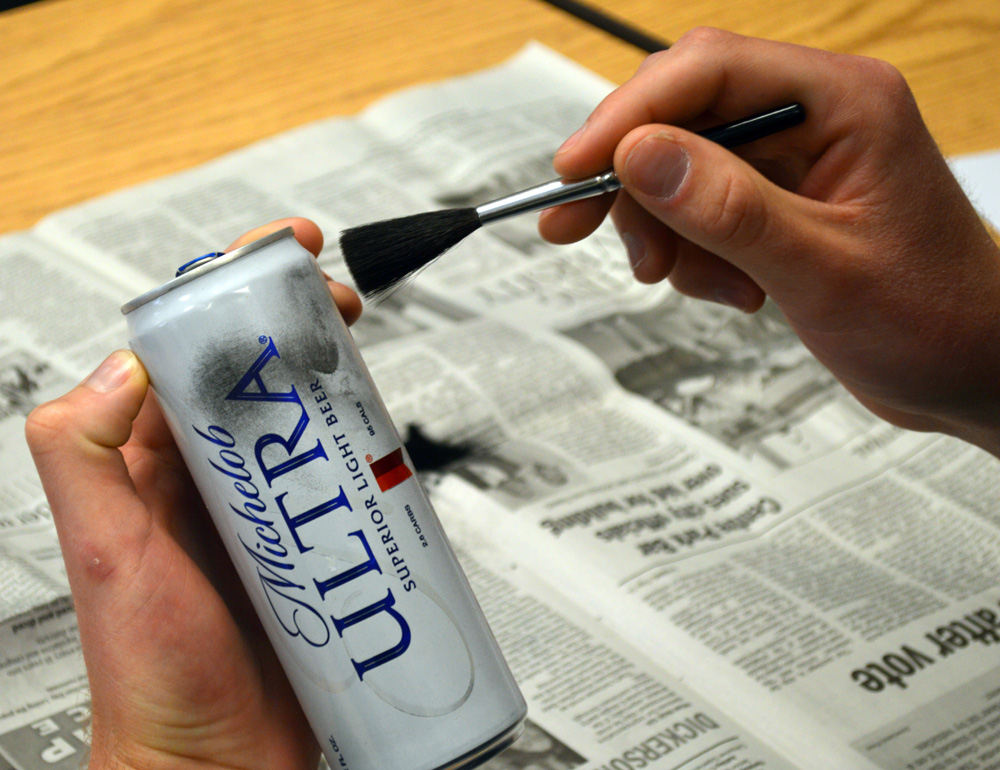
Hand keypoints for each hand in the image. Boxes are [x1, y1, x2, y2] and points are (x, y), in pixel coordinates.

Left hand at [25, 219, 360, 769]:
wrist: (215, 763)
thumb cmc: (151, 675)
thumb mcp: (102, 554)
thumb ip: (83, 454)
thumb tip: (124, 363)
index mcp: (149, 462)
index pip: (189, 350)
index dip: (232, 289)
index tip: (278, 254)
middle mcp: (208, 476)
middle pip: (258, 371)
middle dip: (299, 320)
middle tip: (339, 300)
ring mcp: (264, 507)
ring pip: (306, 416)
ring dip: (337, 376)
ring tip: (364, 358)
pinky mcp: (312, 541)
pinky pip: (343, 477)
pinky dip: (367, 447)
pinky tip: (386, 440)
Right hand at [540, 28, 999, 454]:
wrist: (970, 370)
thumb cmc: (932, 318)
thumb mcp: (823, 270)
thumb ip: (729, 210)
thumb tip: (637, 156)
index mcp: (842, 103)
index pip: (708, 71)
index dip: (628, 115)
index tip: (573, 172)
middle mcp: (813, 116)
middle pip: (682, 113)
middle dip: (634, 179)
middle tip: (584, 232)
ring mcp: (793, 160)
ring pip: (680, 166)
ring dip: (667, 229)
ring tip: (709, 286)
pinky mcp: (777, 202)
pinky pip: (699, 208)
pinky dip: (692, 253)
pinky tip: (735, 290)